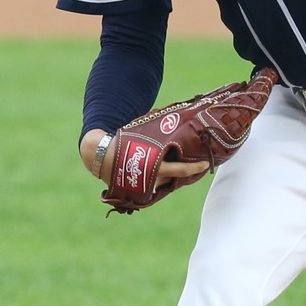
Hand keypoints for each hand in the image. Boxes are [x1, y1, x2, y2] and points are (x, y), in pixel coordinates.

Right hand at [80, 129, 208, 187]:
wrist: (100, 156)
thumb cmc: (122, 142)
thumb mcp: (141, 135)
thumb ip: (157, 132)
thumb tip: (172, 114)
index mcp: (154, 168)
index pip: (180, 171)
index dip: (194, 168)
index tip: (205, 164)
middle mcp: (152, 180)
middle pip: (175, 176)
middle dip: (184, 169)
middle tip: (194, 160)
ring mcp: (146, 187)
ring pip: (166, 181)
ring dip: (172, 174)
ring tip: (177, 162)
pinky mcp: (139, 191)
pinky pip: (156, 185)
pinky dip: (161, 178)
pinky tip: (165, 171)